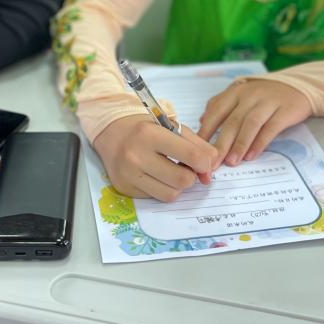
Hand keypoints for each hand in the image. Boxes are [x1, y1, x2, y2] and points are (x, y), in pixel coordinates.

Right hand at [93, 114, 217, 201]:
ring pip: (171, 195)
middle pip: (183, 180)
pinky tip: (157, 176)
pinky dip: (162, 189)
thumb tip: (212, 166)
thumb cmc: (145, 127)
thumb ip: (197, 144)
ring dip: (177, 186)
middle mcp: (136, 156)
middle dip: (191, 176)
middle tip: (186, 168)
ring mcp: (129, 175)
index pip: (191, 156)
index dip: (204, 163)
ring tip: (171, 172)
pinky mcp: (124, 188)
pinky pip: (155, 198)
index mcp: (150, 134)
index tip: (203, 163)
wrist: (111, 132)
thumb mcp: (171, 126)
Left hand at [198, 80, 311, 166]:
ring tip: (231, 162)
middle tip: (212, 163)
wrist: (297, 87)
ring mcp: (267, 102)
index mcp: (235, 92)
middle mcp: (250, 95)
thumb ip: (220, 105)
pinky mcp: (284, 110)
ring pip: (250, 124)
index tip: (198, 150)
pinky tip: (252, 156)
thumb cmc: (264, 95)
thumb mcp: (240, 95)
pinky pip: (270, 128)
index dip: (206, 131)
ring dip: (240, 144)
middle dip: (221, 144)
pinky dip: (260, 142)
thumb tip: (201, 121)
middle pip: (232, 121)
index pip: (216, 111)